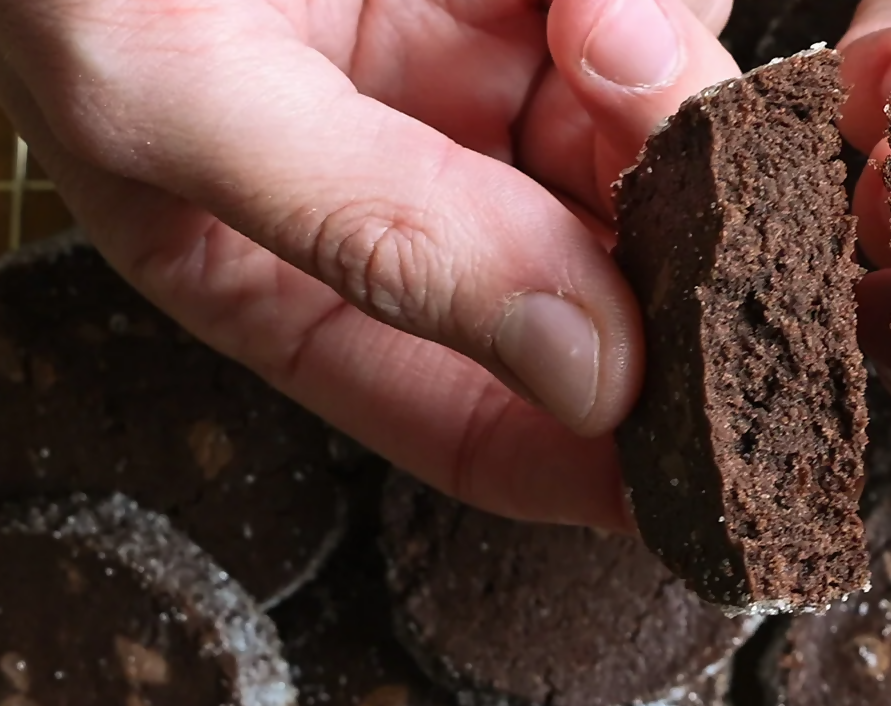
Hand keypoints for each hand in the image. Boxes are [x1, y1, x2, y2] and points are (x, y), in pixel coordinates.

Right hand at [0, 0, 742, 527]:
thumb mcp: (171, 96)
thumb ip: (374, 234)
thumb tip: (589, 381)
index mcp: (296, 277)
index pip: (475, 422)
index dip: (601, 467)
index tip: (719, 474)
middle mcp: (407, 180)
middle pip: (601, 271)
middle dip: (665, 246)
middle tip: (708, 204)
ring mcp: (474, 56)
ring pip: (647, 127)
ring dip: (662, 91)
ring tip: (600, 29)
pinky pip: (646, 3)